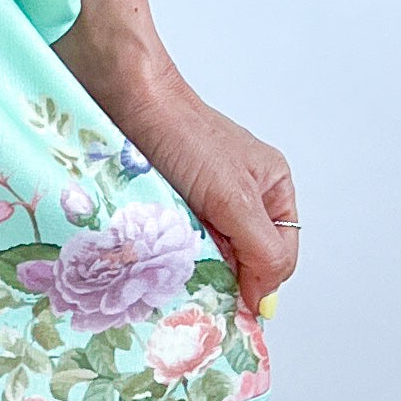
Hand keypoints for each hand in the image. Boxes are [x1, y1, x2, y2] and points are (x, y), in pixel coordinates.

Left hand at [54, 0, 299, 311]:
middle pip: (242, 260)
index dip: (258, 285)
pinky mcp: (168, 200)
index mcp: (273, 189)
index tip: (229, 307)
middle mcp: (242, 195)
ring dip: (189, 264)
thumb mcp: (234, 198)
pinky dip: (164, 251)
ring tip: (170, 262)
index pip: (278, 258)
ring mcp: (203, 198)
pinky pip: (174, 242)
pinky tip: (151, 252)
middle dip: (221, 274)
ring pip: (206, 254)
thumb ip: (261, 249)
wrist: (122, 93)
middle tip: (195, 282)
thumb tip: (267, 301)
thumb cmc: (182, 134)